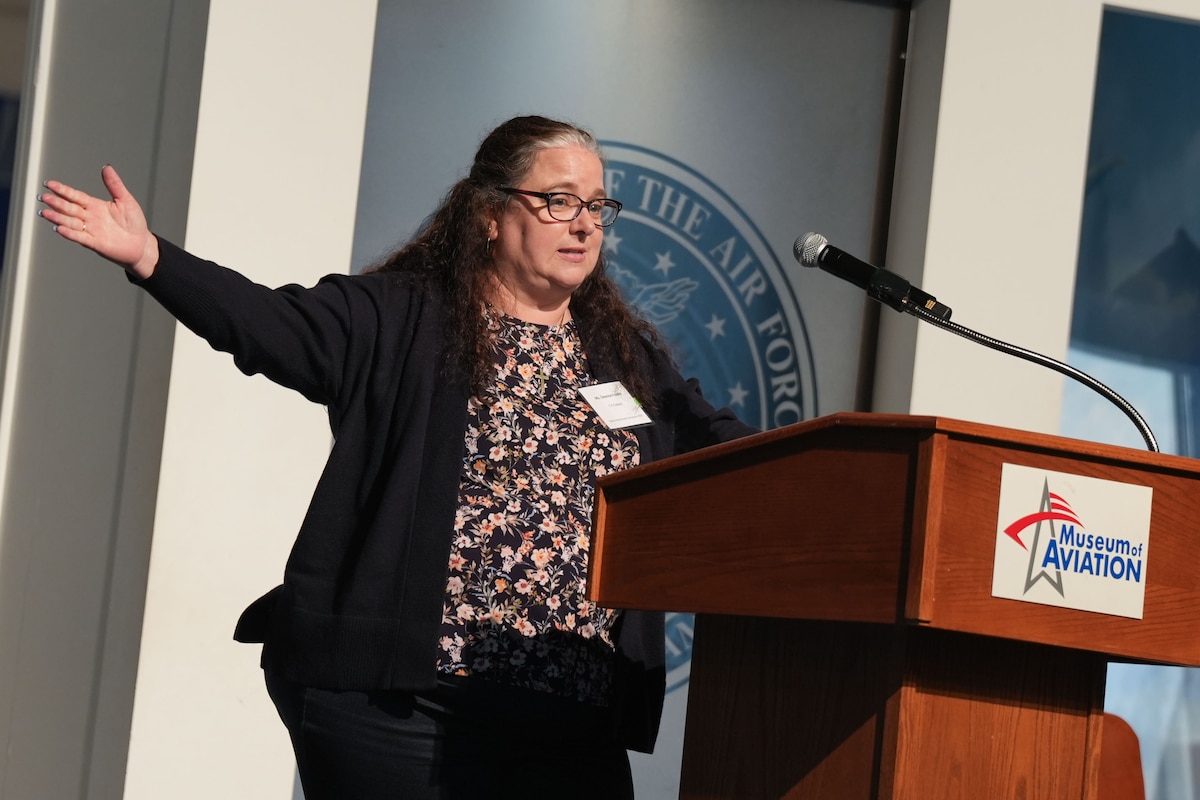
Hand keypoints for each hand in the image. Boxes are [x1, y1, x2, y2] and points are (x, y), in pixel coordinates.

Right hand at [38, 165, 159, 279]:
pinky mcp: (95, 243)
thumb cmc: (134, 222)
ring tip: (44, 213)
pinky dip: (70, 233)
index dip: (62, 190)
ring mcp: (91, 230)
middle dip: (56, 203)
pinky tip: (59, 228)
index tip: (49, 184)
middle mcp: (90, 217)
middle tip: (43, 197)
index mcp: (95, 205)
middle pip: (69, 208)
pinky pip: (80, 237)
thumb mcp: (125, 200)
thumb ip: (115, 185)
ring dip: (57, 218)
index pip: (75, 196)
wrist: (141, 244)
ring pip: (70, 222)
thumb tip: (107, 167)